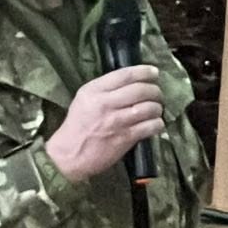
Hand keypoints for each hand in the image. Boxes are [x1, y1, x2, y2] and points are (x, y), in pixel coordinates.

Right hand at [45, 66, 163, 184]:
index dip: (144, 72)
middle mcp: (106, 103)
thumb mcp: (84, 99)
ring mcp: (117, 121)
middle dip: (155, 91)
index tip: (154, 73)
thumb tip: (131, 82)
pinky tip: (155, 124)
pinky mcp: (125, 138)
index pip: (125, 74)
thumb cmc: (77, 126)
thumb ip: (104, 89)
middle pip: (141, 90)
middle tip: (157, 94)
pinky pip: (150, 126)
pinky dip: (157, 124)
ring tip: (156, 110)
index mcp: (94, 91)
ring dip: (158, 108)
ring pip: (149, 107)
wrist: (69, 155)